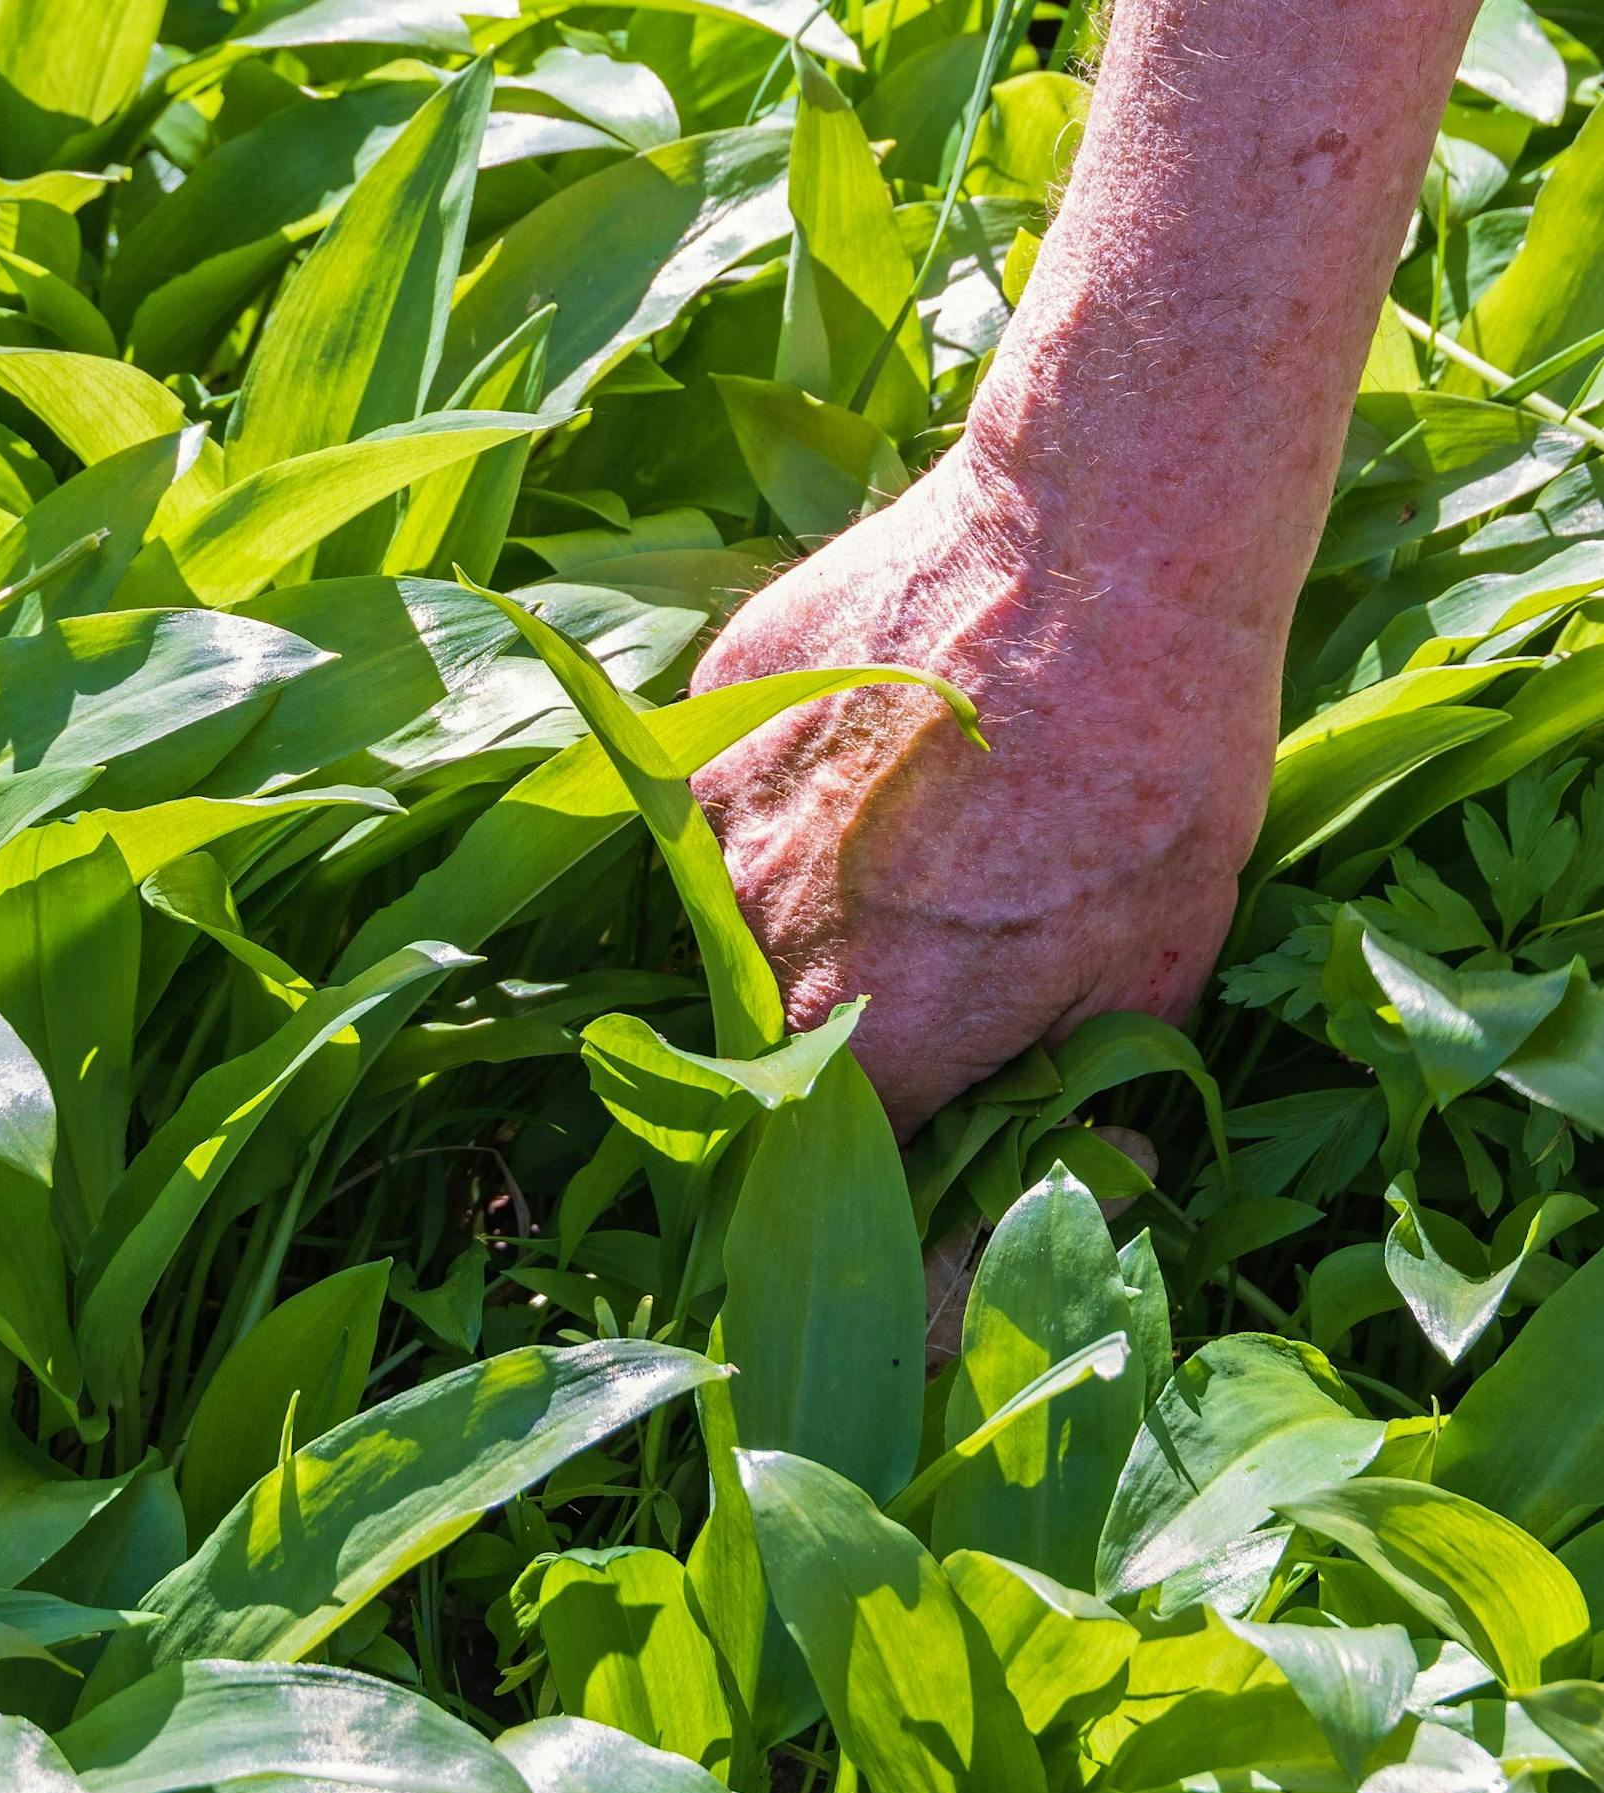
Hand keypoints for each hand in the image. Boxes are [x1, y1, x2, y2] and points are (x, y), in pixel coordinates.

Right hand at [691, 424, 1285, 1139]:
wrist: (1104, 538)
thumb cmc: (1155, 767)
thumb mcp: (1156, 968)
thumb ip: (1066, 1098)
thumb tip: (1056, 1168)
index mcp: (870, 1031)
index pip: (849, 1164)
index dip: (910, 1176)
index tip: (963, 1138)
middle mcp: (757, 939)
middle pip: (785, 1037)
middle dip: (866, 1025)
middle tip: (960, 949)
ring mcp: (718, 814)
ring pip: (748, 911)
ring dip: (823, 905)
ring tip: (929, 829)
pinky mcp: (714, 708)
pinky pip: (737, 796)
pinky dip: (801, 797)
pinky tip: (890, 745)